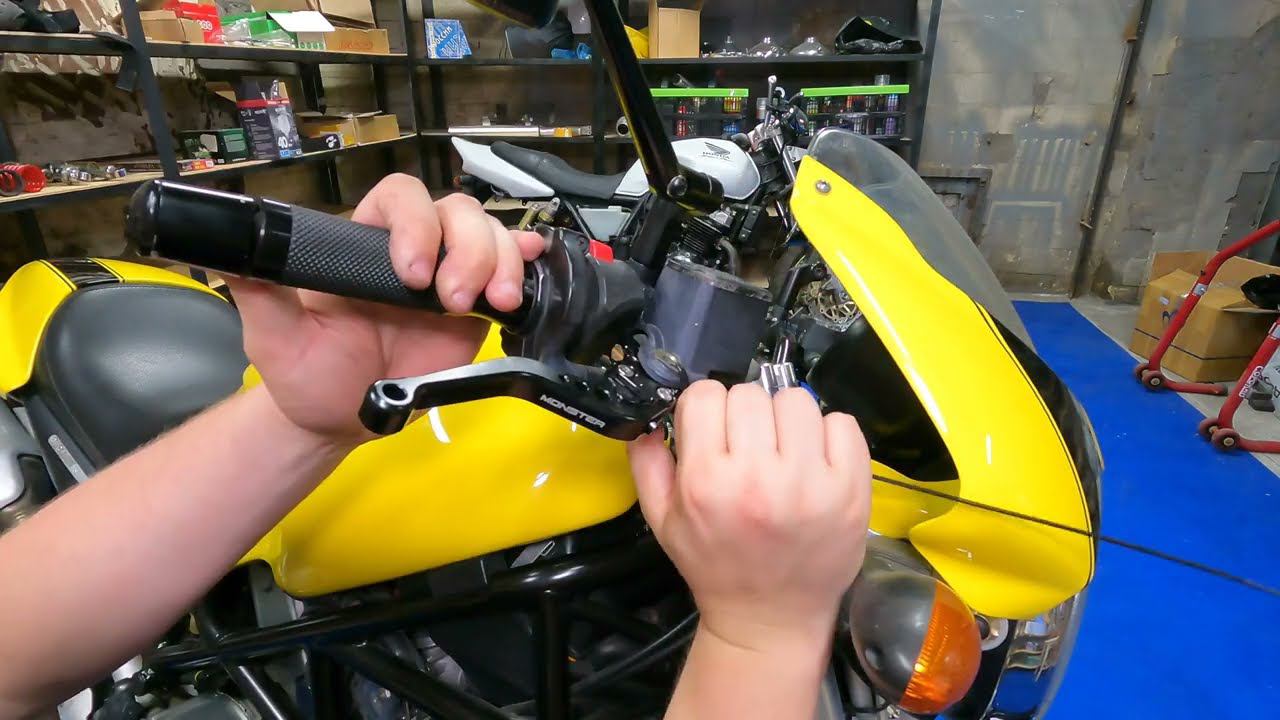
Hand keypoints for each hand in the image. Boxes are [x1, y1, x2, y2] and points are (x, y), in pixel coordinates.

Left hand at [225, 173, 542, 446]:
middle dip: (466, 249)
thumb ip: (259, 291)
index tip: (412, 274)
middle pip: (455, 210)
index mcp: (362, 241)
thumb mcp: (273, 334)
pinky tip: (530, 274)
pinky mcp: (476, 308)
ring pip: (488, 234)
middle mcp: (411, 248)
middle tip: (450, 303)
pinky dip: (525, 264)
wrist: (338, 419)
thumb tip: (231, 251)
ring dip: (498, 262)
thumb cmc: (304, 371)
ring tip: (495, 304)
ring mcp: (449, 274)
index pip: (398, 199)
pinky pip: (508, 270)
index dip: (414, 225)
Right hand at [628, 381, 870, 652]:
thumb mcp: (663, 522)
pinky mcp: (850, 490)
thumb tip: (649, 418)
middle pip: (751, 393)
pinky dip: (829, 433)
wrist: (770, 618)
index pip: (704, 395)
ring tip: (783, 451)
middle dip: (745, 413)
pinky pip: (843, 422)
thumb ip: (647, 464)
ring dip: (787, 418)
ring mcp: (811, 483)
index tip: (712, 429)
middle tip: (749, 445)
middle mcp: (759, 478)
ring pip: (797, 400)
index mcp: (707, 482)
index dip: (705, 408)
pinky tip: (815, 460)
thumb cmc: (716, 566)